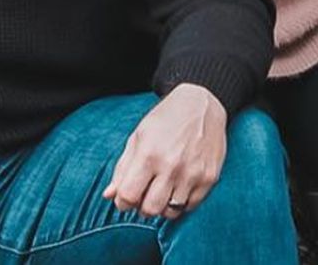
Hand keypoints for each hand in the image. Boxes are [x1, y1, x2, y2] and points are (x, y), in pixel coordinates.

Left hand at [103, 84, 226, 219]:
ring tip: (160, 191)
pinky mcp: (209, 178)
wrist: (201, 104)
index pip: (128, 196)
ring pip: (170, 212)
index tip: (125, 197)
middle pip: (149, 209)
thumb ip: (123, 168)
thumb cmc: (165, 119)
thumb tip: (108, 195)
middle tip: (143, 194)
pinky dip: (181, 204)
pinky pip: (191, 207)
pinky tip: (177, 188)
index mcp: (148, 154)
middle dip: (141, 207)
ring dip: (161, 207)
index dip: (122, 201)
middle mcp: (171, 166)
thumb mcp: (138, 137)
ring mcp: (192, 173)